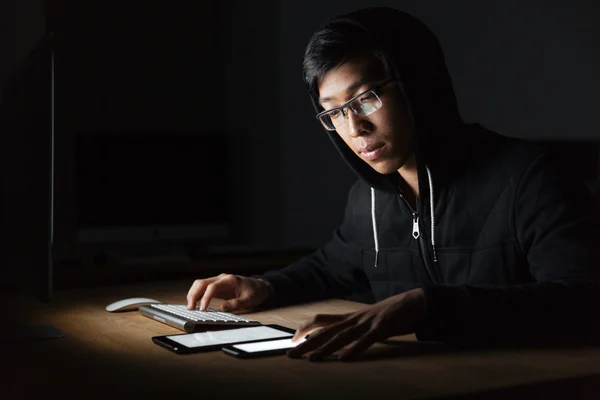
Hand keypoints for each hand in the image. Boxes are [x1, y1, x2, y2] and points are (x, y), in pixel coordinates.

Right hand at [186, 274, 271, 311]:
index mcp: (229, 280)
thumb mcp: (249, 300)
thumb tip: (222, 308)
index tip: (202, 309)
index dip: (205, 298)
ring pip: (200, 284)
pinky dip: (197, 294)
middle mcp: (222, 278)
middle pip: (202, 283)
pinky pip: (203, 288)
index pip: (212, 286)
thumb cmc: (255, 292)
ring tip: (190, 307)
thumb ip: (236, 304)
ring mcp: (218, 281)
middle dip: (194, 294)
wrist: (259, 286)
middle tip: (190, 308)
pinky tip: (194, 303)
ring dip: (193, 294)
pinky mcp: (217, 286)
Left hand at [288, 288, 424, 360]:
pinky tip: (345, 358)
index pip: (321, 320)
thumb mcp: (368, 320)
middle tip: (290, 354)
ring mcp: (368, 322)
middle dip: (307, 343)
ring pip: (342, 336)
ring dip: (326, 348)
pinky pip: (366, 340)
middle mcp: (355, 318)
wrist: (415, 302)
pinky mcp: (382, 328)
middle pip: (326, 330)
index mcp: (351, 317)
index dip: (305, 329)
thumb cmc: (392, 313)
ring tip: (312, 359)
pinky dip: (355, 349)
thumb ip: (355, 329)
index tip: (293, 340)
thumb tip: (341, 341)